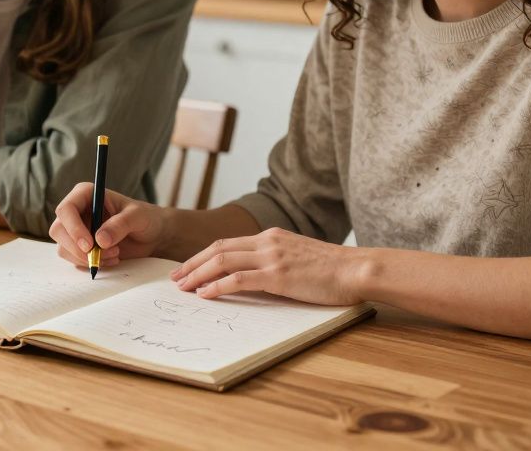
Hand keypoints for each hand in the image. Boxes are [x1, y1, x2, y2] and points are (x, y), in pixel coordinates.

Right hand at [48, 183, 173, 268]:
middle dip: (78, 248)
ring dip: (86, 258)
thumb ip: (120, 225)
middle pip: (58, 230)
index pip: (66, 209)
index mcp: (86, 194)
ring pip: (64, 248)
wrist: (152, 236)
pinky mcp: (80, 246)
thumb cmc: (146, 218)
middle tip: (100, 255)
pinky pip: (73, 259)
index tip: (89, 245)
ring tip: (114, 255)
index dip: (73, 228)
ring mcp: (76, 230)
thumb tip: (99, 240)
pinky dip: (90, 264)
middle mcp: (77, 211)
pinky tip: (110, 259)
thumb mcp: (138, 217)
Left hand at [170, 228, 365, 304]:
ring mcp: (272, 257)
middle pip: (218, 249)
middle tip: (174, 278)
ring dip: (198, 274)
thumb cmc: (332, 269)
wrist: (356, 269)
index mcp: (271, 236)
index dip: (202, 256)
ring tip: (182, 287)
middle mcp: (267, 242)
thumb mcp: (298, 257)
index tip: (187, 268)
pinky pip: (239, 279)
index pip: (227, 243)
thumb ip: (275, 261)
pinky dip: (218, 286)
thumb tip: (254, 277)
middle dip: (192, 264)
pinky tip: (205, 294)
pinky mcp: (278, 275)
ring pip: (223, 261)